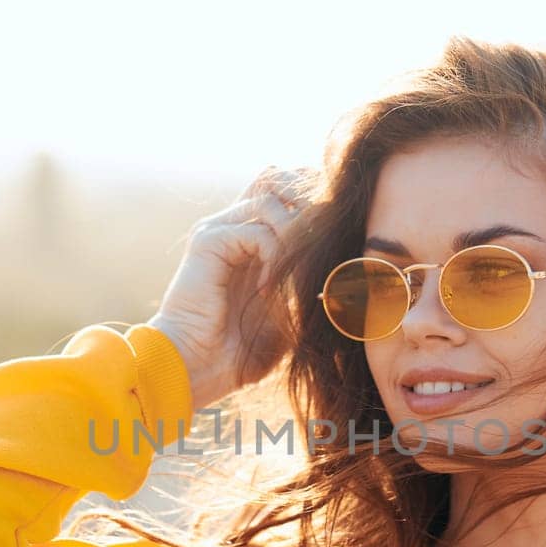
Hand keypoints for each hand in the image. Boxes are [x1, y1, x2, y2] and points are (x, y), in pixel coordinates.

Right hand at [145, 165, 316, 408]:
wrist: (197, 368)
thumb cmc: (241, 351)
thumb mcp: (289, 315)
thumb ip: (310, 284)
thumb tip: (349, 267)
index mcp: (251, 238)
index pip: (285, 189)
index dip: (313, 199)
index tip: (335, 236)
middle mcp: (233, 225)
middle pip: (277, 178)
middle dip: (308, 205)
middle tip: (320, 247)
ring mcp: (219, 229)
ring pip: (272, 198)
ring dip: (295, 235)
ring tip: (296, 275)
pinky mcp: (209, 241)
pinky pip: (258, 229)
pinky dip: (274, 256)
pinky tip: (267, 289)